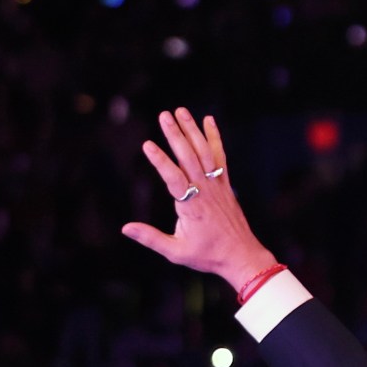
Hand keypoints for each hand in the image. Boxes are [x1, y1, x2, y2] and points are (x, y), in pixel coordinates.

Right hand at [120, 109, 279, 289]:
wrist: (241, 256)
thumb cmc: (207, 255)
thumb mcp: (175, 252)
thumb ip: (150, 238)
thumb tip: (125, 228)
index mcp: (192, 207)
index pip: (173, 178)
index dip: (160, 161)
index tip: (147, 144)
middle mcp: (205, 191)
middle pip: (189, 157)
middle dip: (176, 135)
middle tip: (164, 115)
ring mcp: (217, 185)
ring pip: (204, 152)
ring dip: (192, 130)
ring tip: (180, 111)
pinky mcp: (225, 184)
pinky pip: (219, 156)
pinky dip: (214, 137)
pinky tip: (208, 120)